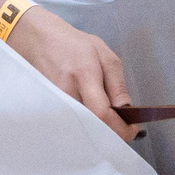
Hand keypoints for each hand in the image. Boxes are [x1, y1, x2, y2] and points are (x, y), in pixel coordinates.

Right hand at [4, 4, 139, 140]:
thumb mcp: (106, 57)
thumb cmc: (76, 46)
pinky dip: (84, 126)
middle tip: (123, 129)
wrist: (41, 41)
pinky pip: (71, 124)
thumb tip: (126, 111)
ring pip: (81, 128)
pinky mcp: (48, 108)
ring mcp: (55, 103)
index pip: (102, 113)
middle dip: (110, 133)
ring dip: (98, 131)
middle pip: (91, 126)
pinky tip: (92, 120)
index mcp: (84, 75)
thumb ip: (117, 85)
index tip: (133, 131)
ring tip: (108, 122)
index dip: (119, 128)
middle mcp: (66, 92)